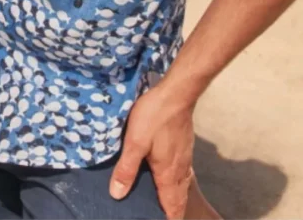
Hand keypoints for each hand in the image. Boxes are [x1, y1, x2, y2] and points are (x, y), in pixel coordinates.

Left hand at [109, 80, 195, 218]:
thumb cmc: (153, 117)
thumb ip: (126, 169)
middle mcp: (179, 168)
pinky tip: (173, 177)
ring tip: (169, 204)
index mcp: (167, 173)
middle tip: (166, 217)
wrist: (176, 94)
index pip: (171, 204)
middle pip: (179, 197)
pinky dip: (179, 182)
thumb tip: (117, 195)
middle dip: (174, 210)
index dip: (169, 217)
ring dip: (176, 197)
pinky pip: (183, 171)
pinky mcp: (184, 145)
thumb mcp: (134, 142)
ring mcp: (184, 156)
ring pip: (182, 184)